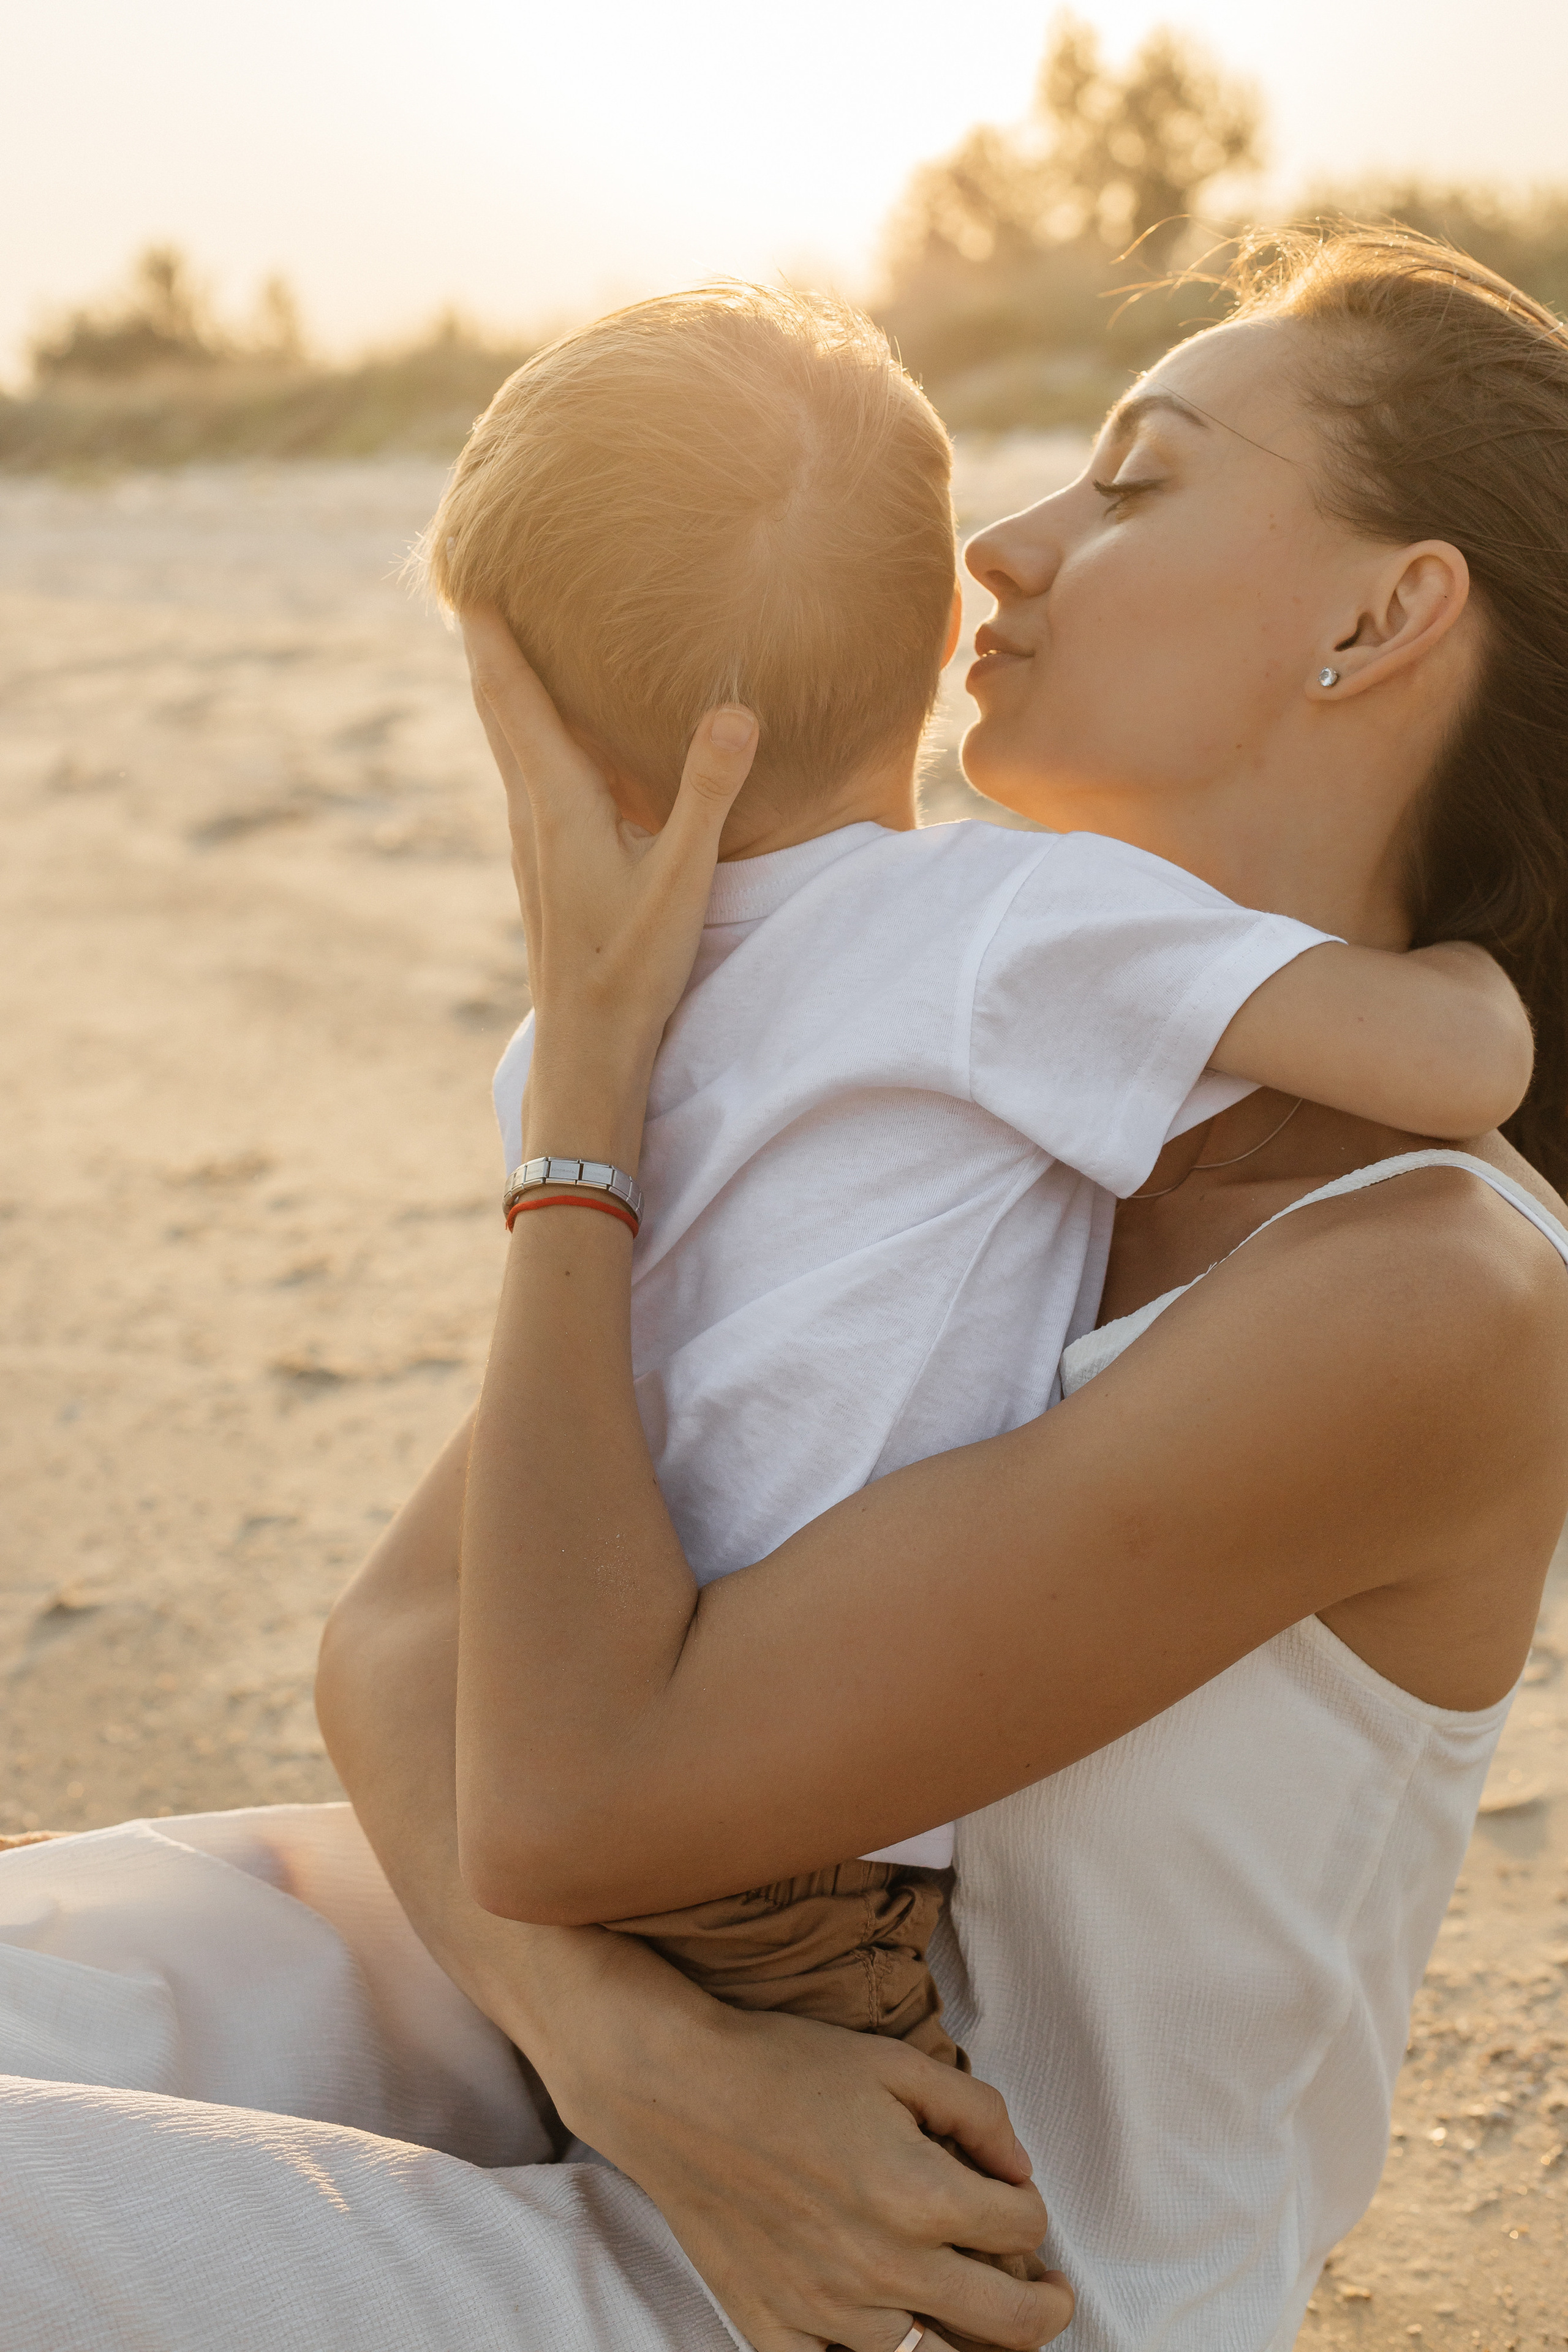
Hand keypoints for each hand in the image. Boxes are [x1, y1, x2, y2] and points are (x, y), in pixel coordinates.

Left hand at [461, 605, 757, 1085]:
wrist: (585, 1047)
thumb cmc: (631, 968)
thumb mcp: (683, 879)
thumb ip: (708, 793)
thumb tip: (733, 710)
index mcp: (558, 802)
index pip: (513, 696)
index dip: (490, 633)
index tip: (469, 568)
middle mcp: (532, 813)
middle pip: (497, 709)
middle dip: (486, 643)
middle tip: (475, 581)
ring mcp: (531, 842)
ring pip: (505, 743)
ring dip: (499, 687)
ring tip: (498, 641)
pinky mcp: (543, 866)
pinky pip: (522, 776)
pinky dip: (519, 733)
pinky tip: (538, 739)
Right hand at [555, 1994, 1073, 2351]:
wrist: (676, 2089)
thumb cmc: (785, 2066)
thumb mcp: (896, 2061)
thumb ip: (978, 2114)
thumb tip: (1020, 2172)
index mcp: (920, 2196)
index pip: (1023, 2227)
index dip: (1031, 2209)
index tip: (1015, 2199)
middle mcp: (883, 2269)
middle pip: (1010, 2325)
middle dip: (1045, 2309)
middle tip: (1048, 2295)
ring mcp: (828, 2313)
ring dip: (970, 2341)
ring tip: (971, 2315)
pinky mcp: (776, 2331)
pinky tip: (887, 2333)